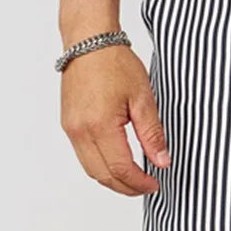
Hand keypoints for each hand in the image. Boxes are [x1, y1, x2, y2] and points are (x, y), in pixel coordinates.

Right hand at [60, 44, 168, 194]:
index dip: (139, 182)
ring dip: (112, 179)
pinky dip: (101, 166)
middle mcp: (80, 132)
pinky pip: (84, 156)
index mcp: (100, 126)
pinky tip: (118, 164)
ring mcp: (71, 129)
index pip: (121, 168)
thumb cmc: (116, 64)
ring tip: (135, 180)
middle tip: (147, 187)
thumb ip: (153, 133)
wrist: (90, 43)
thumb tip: (162, 161)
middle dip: (126, 187)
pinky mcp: (68, 124)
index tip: (156, 184)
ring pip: (90, 169)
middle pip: (102, 175)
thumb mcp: (143, 99)